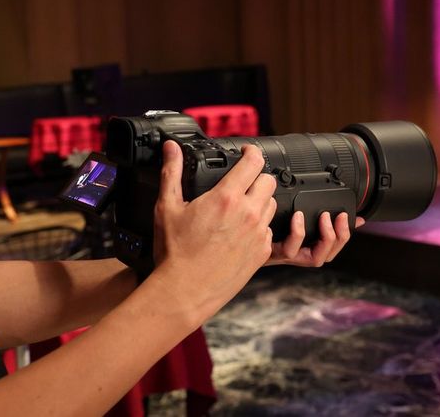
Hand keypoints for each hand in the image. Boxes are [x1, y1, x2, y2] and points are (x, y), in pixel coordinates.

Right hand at [150, 141, 276, 322]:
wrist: (185, 291)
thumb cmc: (175, 253)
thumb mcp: (167, 207)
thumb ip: (171, 172)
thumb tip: (171, 148)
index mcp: (227, 198)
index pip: (254, 162)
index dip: (251, 152)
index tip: (245, 153)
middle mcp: (248, 213)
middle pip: (269, 181)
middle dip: (256, 177)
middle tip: (242, 182)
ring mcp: (258, 233)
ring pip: (271, 204)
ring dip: (260, 201)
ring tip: (240, 207)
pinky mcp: (263, 251)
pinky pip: (269, 229)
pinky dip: (259, 226)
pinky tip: (241, 231)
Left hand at [266, 211, 364, 266]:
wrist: (231, 246)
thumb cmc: (258, 234)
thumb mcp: (286, 221)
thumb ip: (311, 217)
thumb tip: (340, 209)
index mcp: (301, 248)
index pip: (332, 249)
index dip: (345, 236)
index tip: (353, 218)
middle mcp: (297, 255)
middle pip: (327, 256)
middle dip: (339, 238)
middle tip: (339, 217)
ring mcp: (286, 255)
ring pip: (313, 259)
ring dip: (325, 238)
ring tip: (324, 217)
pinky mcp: (272, 252)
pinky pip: (289, 249)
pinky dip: (298, 233)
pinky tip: (298, 217)